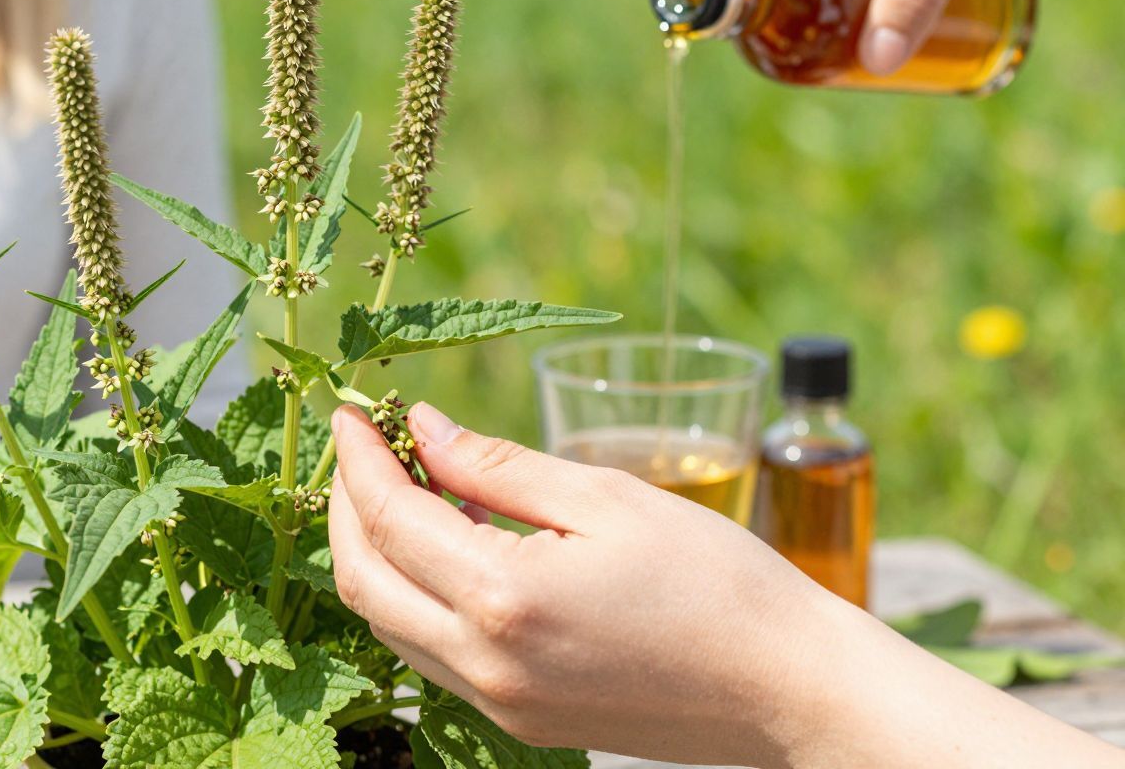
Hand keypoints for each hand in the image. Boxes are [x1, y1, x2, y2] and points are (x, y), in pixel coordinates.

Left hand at [328, 402, 1124, 766]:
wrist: (787, 690)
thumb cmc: (716, 582)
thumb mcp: (607, 498)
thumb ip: (500, 466)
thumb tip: (423, 429)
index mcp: (505, 598)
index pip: (389, 516)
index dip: (360, 457)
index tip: (351, 411)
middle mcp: (484, 663)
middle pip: (363, 580)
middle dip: (345, 506)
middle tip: (363, 447)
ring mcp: (497, 703)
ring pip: (388, 624)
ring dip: (375, 552)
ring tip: (406, 486)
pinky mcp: (518, 721)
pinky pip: (430, 654)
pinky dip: (417, 594)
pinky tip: (449, 546)